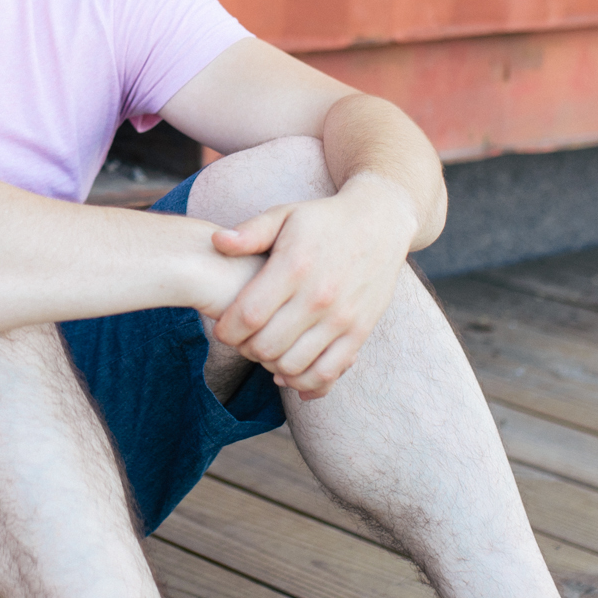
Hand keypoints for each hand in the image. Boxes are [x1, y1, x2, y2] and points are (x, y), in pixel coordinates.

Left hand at [208, 174, 419, 398]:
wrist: (380, 223)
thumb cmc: (324, 220)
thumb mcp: (286, 215)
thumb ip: (251, 232)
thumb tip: (217, 243)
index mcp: (295, 267)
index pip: (249, 315)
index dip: (227, 330)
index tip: (222, 327)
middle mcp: (319, 297)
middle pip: (267, 346)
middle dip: (244, 349)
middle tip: (242, 339)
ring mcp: (342, 318)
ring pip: (293, 366)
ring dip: (270, 366)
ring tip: (265, 349)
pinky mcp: (360, 332)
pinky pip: (327, 374)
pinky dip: (303, 383)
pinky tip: (289, 373)